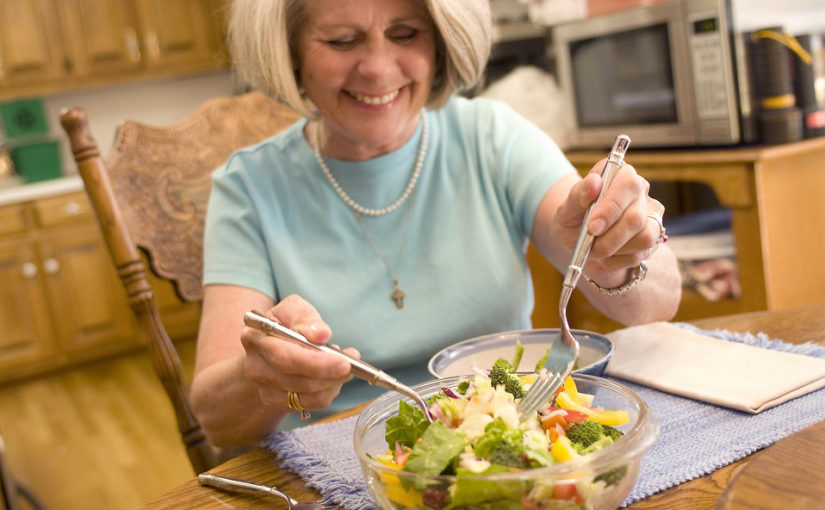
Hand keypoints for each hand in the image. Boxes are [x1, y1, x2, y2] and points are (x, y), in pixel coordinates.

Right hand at [240, 294, 356, 413]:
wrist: (270, 346)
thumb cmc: (285, 323)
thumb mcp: (293, 308)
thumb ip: (305, 316)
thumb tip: (321, 334)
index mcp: (255, 339)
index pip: (285, 357)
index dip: (316, 363)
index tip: (343, 362)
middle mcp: (255, 367)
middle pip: (297, 381)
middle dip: (329, 375)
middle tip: (351, 365)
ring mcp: (264, 388)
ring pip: (306, 395)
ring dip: (332, 382)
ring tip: (343, 365)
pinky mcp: (277, 402)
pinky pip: (310, 403)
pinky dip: (328, 391)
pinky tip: (333, 377)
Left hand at [552, 159, 664, 281]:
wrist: (580, 242)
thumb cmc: (573, 220)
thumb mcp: (566, 209)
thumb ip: (577, 195)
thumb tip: (594, 182)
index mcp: (620, 174)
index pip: (628, 184)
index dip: (611, 208)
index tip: (592, 227)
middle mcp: (640, 191)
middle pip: (636, 217)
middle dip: (610, 237)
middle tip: (590, 246)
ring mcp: (651, 215)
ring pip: (645, 238)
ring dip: (614, 249)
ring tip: (595, 250)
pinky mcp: (654, 238)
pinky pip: (641, 255)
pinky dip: (617, 260)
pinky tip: (605, 256)